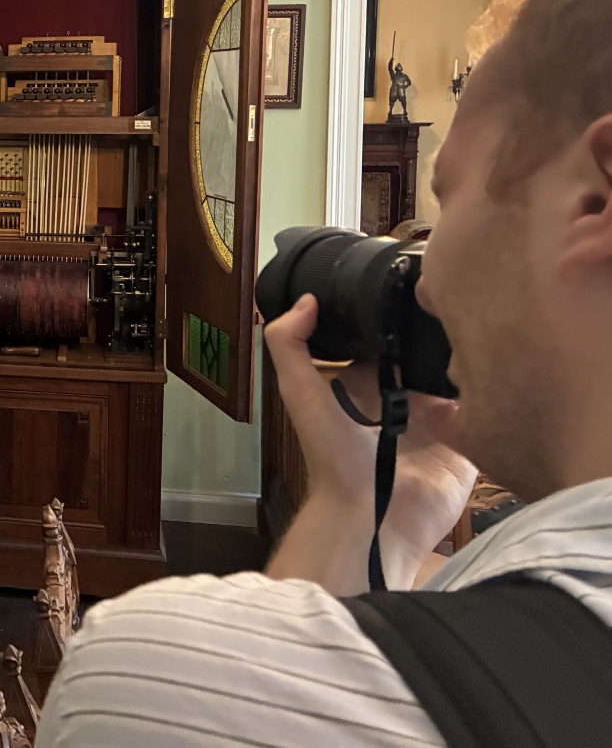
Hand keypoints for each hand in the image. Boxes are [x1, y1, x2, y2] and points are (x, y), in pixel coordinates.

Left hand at [267, 294, 476, 582]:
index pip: (389, 340)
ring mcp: (440, 421)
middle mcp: (405, 398)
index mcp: (368, 384)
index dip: (400, 314)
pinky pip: (489, 411)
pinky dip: (497, 392)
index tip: (420, 282)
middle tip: (466, 301)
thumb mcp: (302, 394)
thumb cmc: (334, 456)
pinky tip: (508, 366)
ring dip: (474, 358)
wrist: (372, 517)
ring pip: (462, 378)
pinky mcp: (468, 443)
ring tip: (493, 327)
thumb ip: (290, 346)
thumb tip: (306, 298)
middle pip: (429, 356)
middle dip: (443, 334)